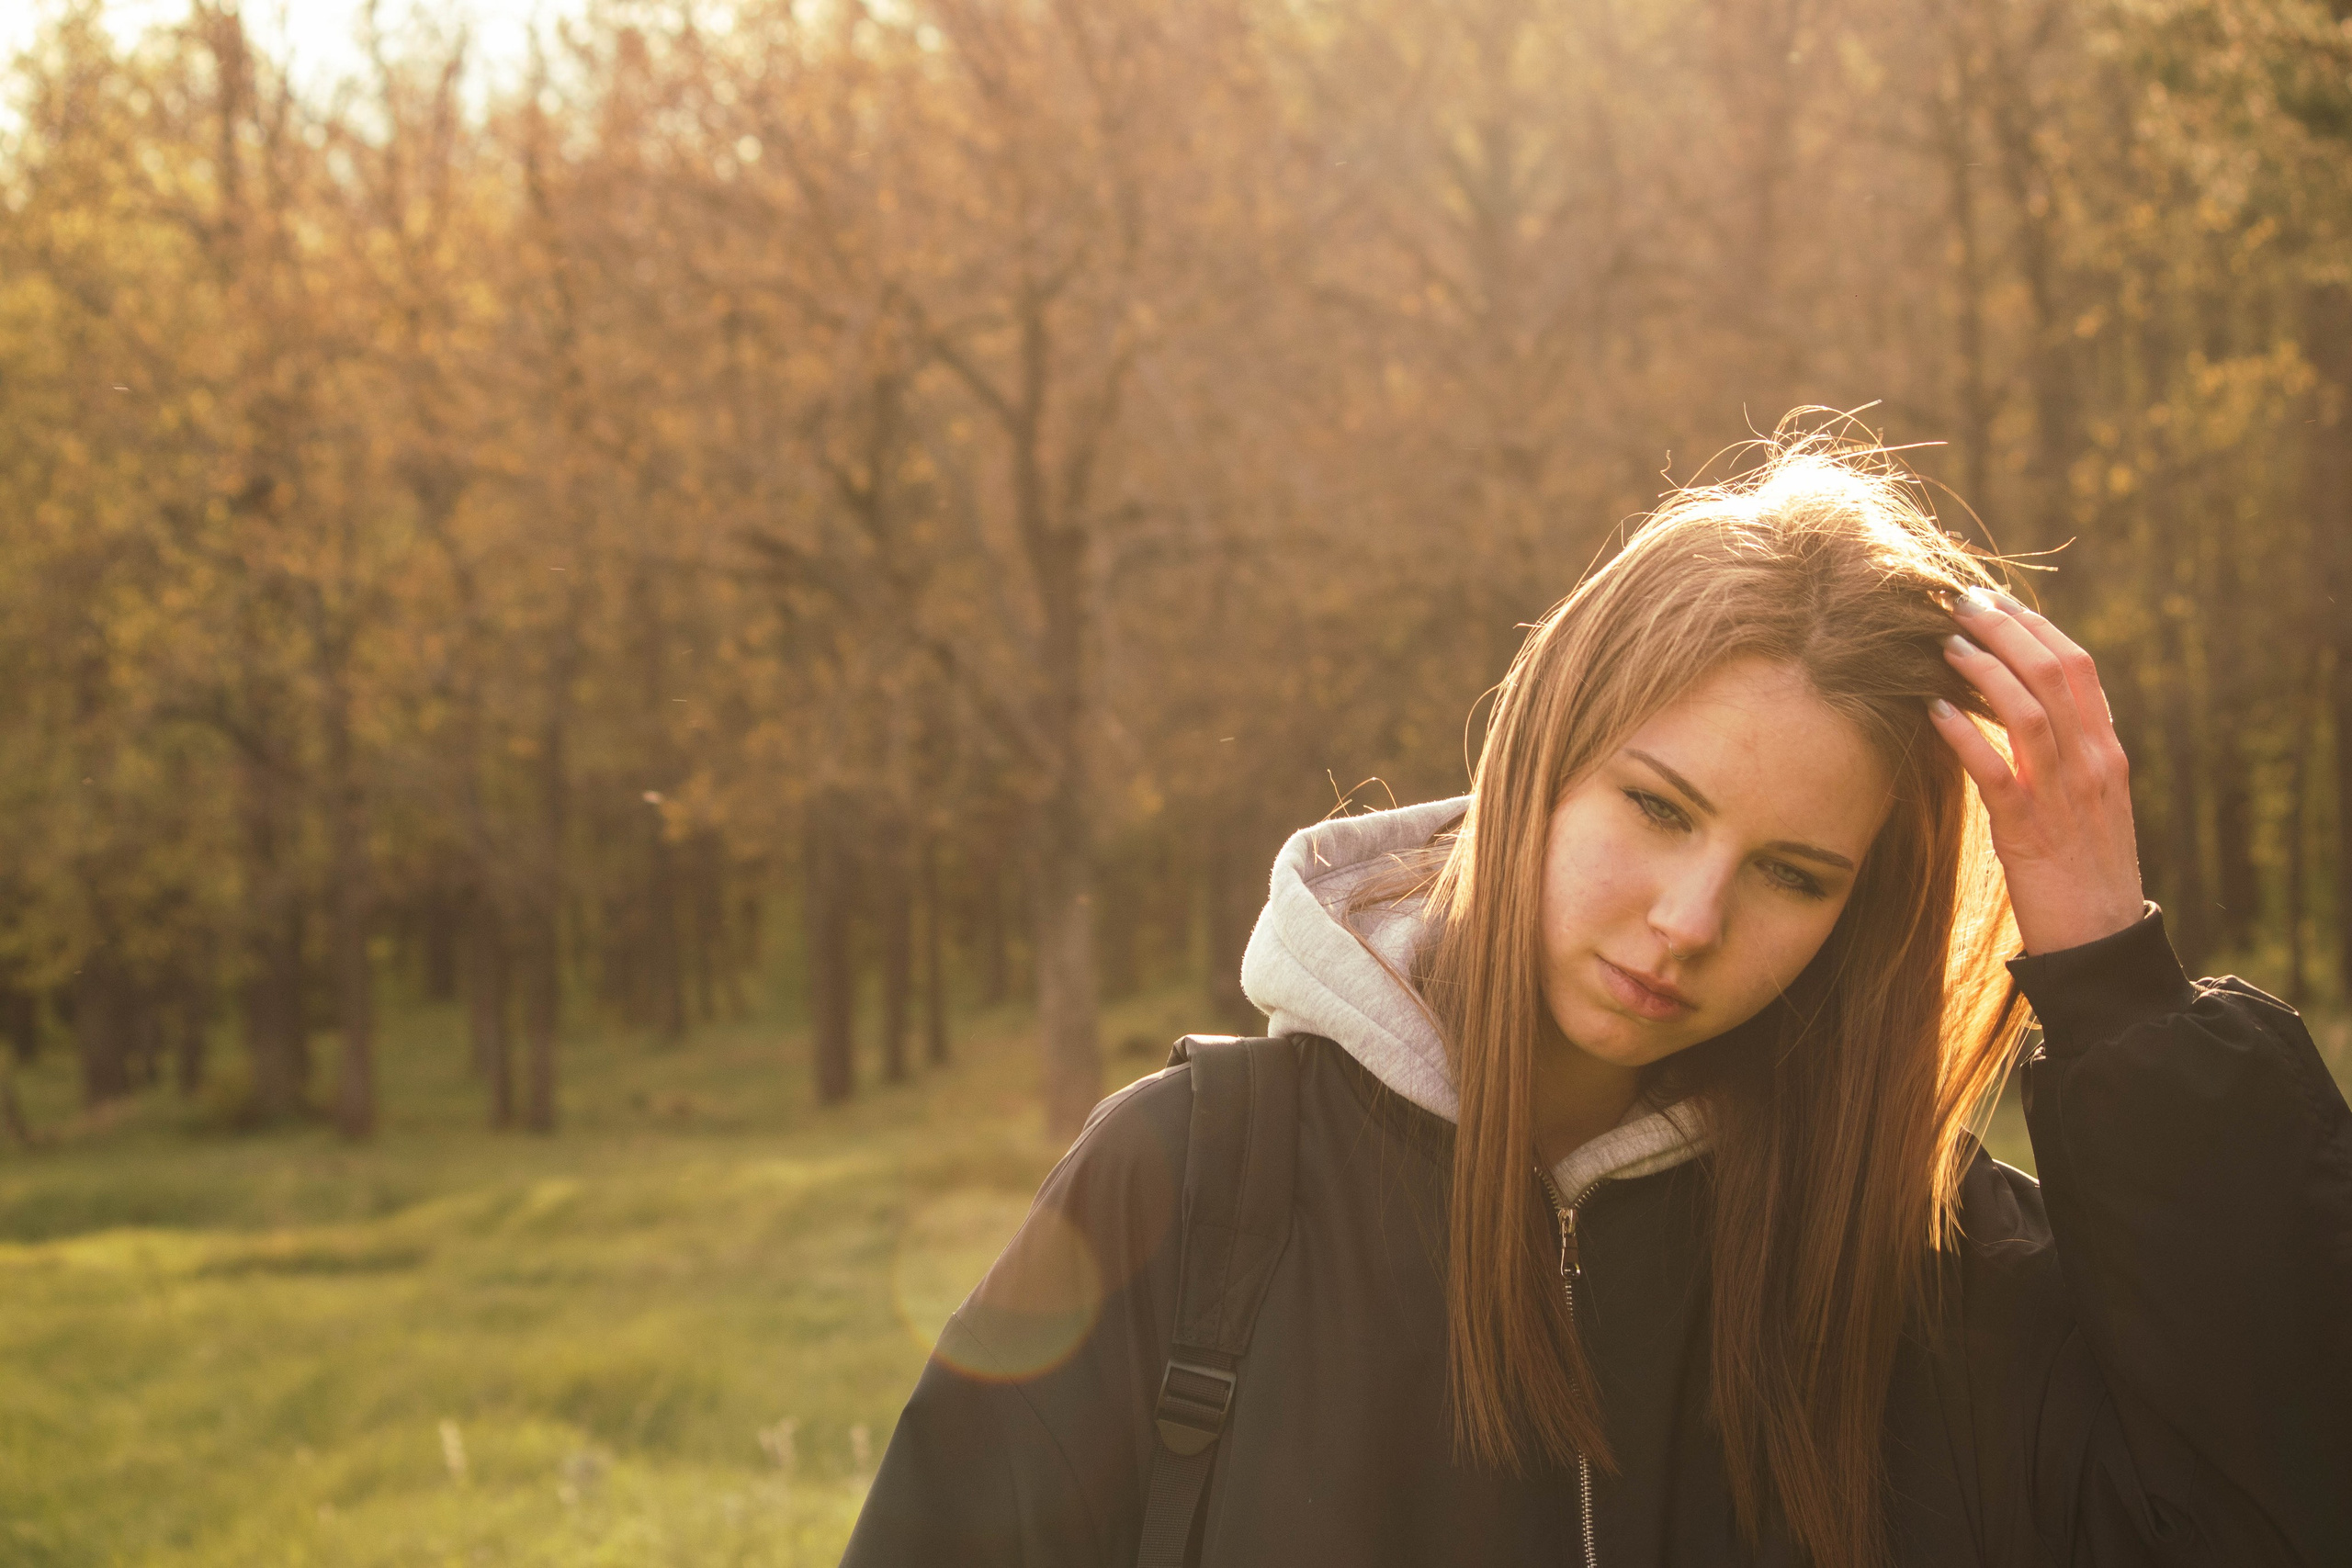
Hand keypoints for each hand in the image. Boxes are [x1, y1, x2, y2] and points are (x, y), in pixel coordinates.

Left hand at [1926, 588, 2145, 955]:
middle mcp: (2092, 764)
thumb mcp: (2088, 801)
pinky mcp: (2030, 831)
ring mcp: (2065, 796)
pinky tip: (1935, 711)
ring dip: (1985, 672)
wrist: (2102, 941)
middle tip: (1961, 601)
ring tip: (1946, 644)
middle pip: (2054, 675)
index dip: (2035, 626)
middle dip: (2006, 630)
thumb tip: (2025, 707)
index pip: (2079, 667)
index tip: (1996, 600)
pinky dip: (1966, 737)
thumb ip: (2065, 753)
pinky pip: (1998, 774)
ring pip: (2030, 715)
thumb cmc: (2085, 869)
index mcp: (2107, 751)